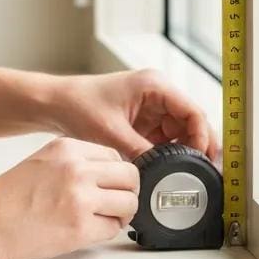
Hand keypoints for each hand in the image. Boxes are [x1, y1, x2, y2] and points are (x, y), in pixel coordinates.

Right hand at [0, 137, 139, 258]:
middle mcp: (77, 169)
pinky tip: (85, 232)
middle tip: (115, 205)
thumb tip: (108, 174)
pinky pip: (113, 229)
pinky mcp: (80, 228)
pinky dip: (105, 233)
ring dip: (120, 215)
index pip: (116, 156)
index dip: (117, 175)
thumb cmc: (5, 200)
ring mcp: (80, 198)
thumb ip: (75, 162)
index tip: (110, 187)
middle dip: (127, 193)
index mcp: (67, 149)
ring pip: (129, 203)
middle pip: (130, 177)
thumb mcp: (42, 162)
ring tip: (101, 220)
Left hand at [47, 69, 220, 162]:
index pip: (193, 111)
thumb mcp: (112, 133)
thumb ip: (141, 152)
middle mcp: (157, 93)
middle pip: (191, 122)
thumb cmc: (79, 105)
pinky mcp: (143, 121)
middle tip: (203, 171)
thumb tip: (162, 172)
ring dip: (183, 151)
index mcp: (155, 85)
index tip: (203, 159)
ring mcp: (151, 107)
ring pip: (180, 132)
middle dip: (197, 146)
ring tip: (185, 173)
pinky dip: (168, 153)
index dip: (203, 136)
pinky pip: (165, 138)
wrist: (55, 104)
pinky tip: (167, 168)